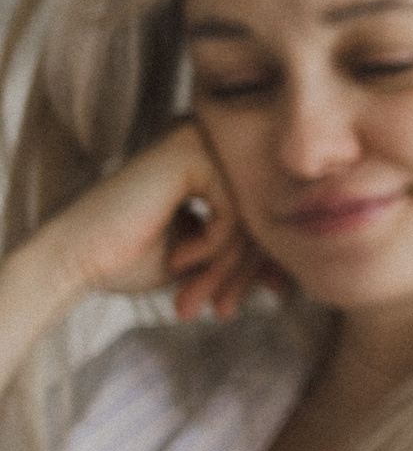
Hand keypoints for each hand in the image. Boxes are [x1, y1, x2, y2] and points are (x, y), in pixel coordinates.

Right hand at [26, 123, 277, 321]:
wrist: (76, 262)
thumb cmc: (132, 258)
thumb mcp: (208, 254)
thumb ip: (249, 246)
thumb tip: (297, 265)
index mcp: (215, 159)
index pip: (265, 208)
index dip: (266, 257)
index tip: (269, 292)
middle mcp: (211, 142)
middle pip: (262, 209)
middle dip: (247, 269)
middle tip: (227, 308)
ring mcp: (200, 143)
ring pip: (252, 213)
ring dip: (229, 266)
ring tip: (207, 300)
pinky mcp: (189, 155)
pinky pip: (233, 210)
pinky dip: (213, 245)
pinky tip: (180, 259)